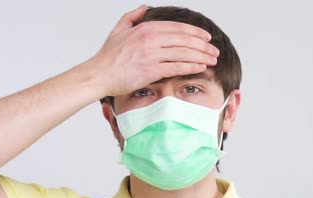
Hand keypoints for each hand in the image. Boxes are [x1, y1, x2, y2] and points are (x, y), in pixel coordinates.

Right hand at [89, 5, 219, 96]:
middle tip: (214, 50)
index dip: (195, 32)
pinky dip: (192, 66)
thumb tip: (144, 6)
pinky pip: (177, 67)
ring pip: (184, 53)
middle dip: (203, 45)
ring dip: (202, 56)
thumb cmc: (107, 57)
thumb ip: (133, 16)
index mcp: (145, 28)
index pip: (177, 28)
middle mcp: (150, 39)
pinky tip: (201, 67)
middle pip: (185, 39)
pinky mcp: (151, 70)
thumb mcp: (119, 29)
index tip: (206, 38)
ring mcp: (151, 55)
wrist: (98, 75)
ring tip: (212, 60)